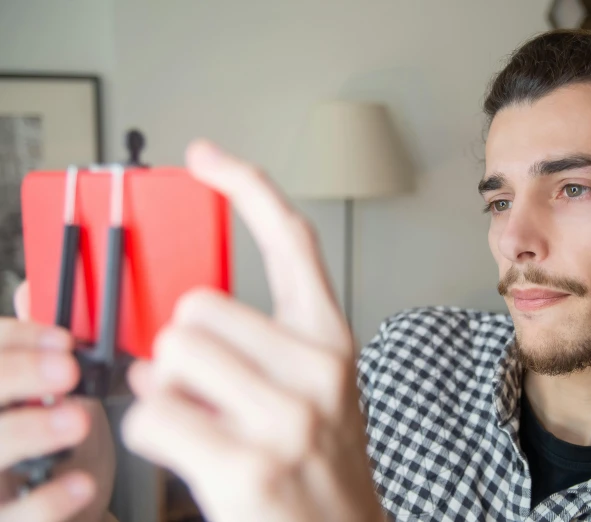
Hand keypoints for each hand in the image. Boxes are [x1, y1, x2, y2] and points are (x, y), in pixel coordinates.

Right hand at [0, 282, 115, 521]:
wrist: (56, 515)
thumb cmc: (44, 449)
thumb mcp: (36, 397)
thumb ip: (30, 353)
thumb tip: (32, 292)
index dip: (13, 340)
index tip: (63, 340)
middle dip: (13, 375)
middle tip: (66, 371)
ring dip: (26, 431)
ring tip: (77, 419)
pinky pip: (10, 520)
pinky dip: (45, 503)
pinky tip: (81, 483)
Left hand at [122, 140, 382, 521]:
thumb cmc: (319, 463)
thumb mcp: (311, 387)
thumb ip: (259, 341)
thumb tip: (177, 319)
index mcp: (330, 339)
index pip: (291, 240)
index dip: (246, 186)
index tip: (206, 156)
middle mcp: (318, 367)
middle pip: (196, 306)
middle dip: (180, 346)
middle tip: (205, 385)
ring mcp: (287, 416)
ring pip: (167, 355)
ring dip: (164, 388)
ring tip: (201, 419)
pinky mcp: (248, 463)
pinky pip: (152, 414)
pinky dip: (154, 431)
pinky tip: (190, 450)